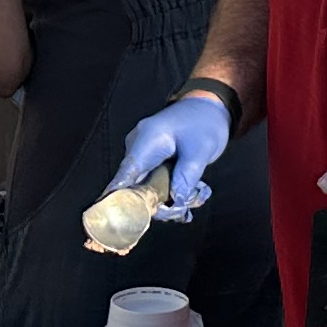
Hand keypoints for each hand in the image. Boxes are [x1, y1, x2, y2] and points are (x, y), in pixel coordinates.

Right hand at [111, 91, 232, 218]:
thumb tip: (174, 203)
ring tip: (199, 192)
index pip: (125, 175)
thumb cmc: (204, 122)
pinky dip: (175, 190)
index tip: (117, 220)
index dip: (117, 199)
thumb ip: (186, 178)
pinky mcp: (152, 162)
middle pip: (138, 188)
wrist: (208, 105)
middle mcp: (139, 149)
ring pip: (150, 189)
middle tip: (186, 211)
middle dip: (163, 204)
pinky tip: (196, 189)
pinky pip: (157, 183)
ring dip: (174, 197)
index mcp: (146, 141)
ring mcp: (145, 156)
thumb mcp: (201, 151)